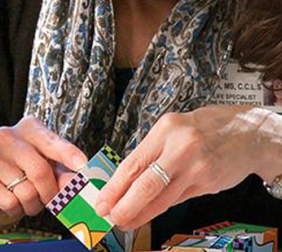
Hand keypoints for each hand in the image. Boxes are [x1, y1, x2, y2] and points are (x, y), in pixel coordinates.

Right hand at [0, 115, 87, 227]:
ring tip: (27, 198)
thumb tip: (77, 184)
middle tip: (51, 199)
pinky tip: (12, 201)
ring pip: (25, 191)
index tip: (82, 164)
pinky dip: (16, 209)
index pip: (50, 141)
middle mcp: (5, 136)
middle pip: (39, 170)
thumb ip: (65, 175)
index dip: (67, 153)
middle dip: (50, 192)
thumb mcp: (51, 170)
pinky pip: (9, 202)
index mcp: (28, 128)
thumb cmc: (28, 175)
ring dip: (32, 203)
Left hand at [95, 105, 281, 229]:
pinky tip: (149, 213)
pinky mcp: (209, 183)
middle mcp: (181, 148)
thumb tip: (125, 179)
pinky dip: (161, 207)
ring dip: (141, 212)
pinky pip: (178, 199)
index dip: (114, 186)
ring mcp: (197, 168)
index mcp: (165, 130)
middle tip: (111, 216)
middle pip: (146, 184)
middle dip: (125, 205)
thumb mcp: (173, 129)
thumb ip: (152, 152)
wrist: (247, 133)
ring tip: (126, 220)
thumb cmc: (204, 129)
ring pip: (162, 197)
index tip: (102, 200)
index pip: (133, 163)